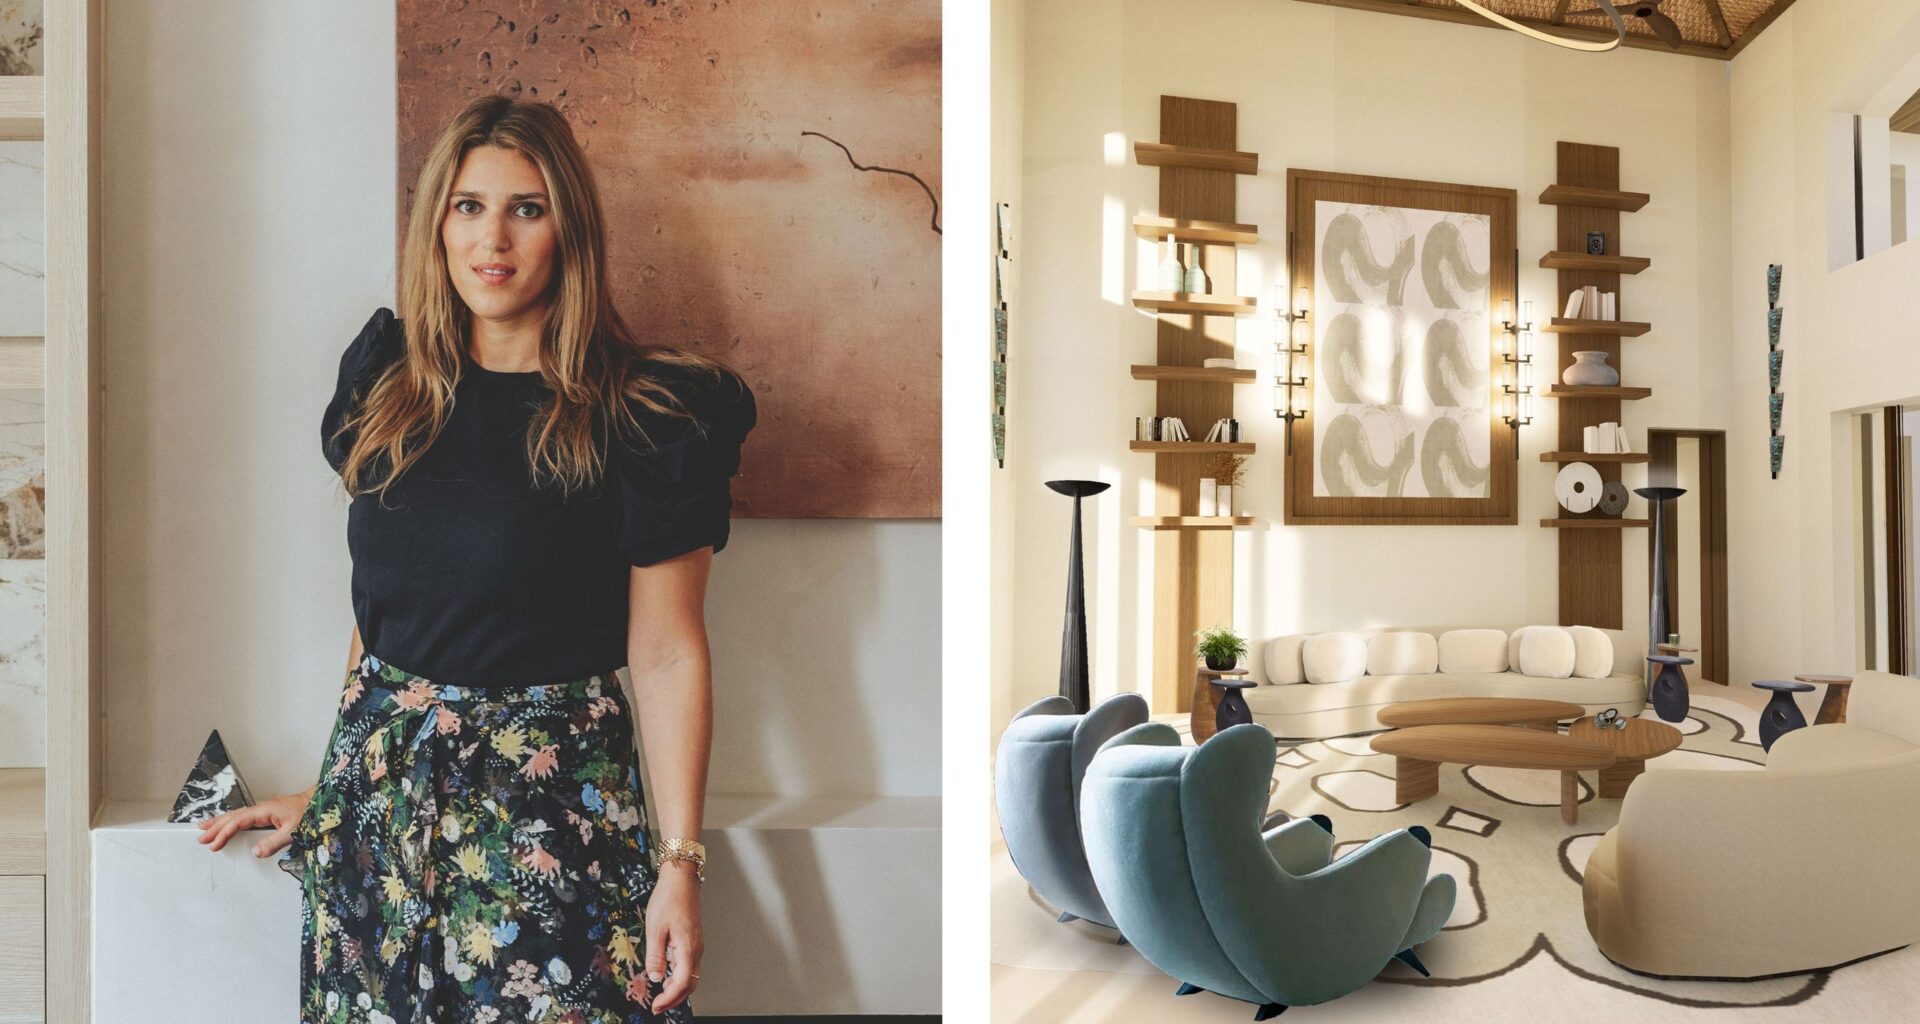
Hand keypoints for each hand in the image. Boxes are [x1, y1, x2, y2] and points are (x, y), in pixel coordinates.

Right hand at [194, 785, 313, 857]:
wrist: (320, 800)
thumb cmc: (309, 813)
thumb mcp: (294, 831)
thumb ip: (274, 843)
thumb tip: (255, 853)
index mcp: (264, 811)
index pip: (237, 823)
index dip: (224, 834)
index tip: (213, 845)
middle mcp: (261, 808)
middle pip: (233, 817)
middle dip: (216, 827)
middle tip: (201, 837)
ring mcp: (264, 810)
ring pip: (237, 816)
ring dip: (221, 822)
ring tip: (206, 828)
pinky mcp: (268, 813)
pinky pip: (245, 817)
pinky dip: (233, 822)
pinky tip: (230, 826)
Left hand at [644, 861, 702, 1012]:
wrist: (682, 879)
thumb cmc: (669, 899)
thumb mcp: (655, 928)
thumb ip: (656, 956)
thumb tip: (655, 977)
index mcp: (688, 948)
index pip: (681, 983)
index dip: (668, 998)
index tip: (655, 1005)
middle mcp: (696, 949)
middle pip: (690, 984)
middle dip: (674, 999)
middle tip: (657, 1006)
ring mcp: (697, 945)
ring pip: (691, 976)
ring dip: (677, 989)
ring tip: (660, 995)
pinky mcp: (693, 941)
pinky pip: (689, 965)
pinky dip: (679, 977)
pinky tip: (667, 976)